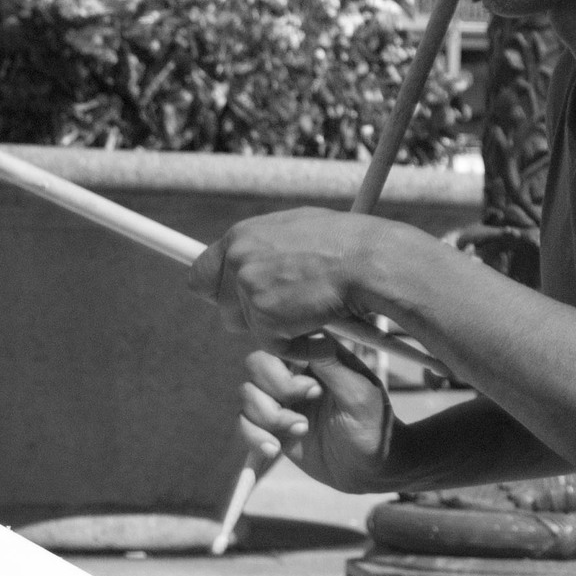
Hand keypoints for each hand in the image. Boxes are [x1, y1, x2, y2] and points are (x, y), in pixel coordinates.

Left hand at [188, 208, 424, 359]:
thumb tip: (254, 258)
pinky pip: (275, 346)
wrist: (373, 261)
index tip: (231, 299)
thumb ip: (267, 247)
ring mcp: (250, 288)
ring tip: (316, 313)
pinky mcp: (266, 317)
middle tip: (288, 310)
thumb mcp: (300, 229)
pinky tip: (325, 332)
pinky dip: (301, 346)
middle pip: (222, 305)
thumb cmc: (350, 244)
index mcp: (243, 235)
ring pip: (250, 327)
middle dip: (251, 313)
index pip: (202, 272)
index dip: (218, 290)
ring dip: (280, 328)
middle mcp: (238, 259)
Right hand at [238, 342, 395, 493]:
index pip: (284, 341)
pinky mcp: (271, 426)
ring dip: (269, 415)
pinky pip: (243, 423)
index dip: (288, 363)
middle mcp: (296, 374)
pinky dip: (254, 436)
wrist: (368, 469)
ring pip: (247, 393)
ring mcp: (282, 400)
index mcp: (319, 356)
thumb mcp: (359, 394)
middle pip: (256, 363)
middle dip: (276, 388)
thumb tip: (310, 335)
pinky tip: (275, 449)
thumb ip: (332, 365)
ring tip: (301, 430)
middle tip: (308, 403)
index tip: (314, 388)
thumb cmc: (373, 425)